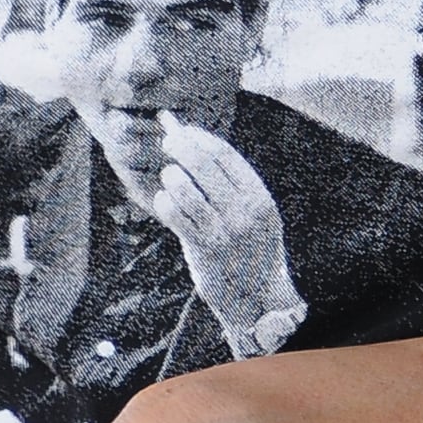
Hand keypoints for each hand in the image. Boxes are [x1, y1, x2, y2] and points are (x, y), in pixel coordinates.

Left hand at [144, 120, 303, 354]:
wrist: (253, 293)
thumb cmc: (246, 243)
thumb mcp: (249, 208)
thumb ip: (223, 176)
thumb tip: (183, 129)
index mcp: (259, 197)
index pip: (224, 153)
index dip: (198, 136)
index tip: (181, 130)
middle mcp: (245, 212)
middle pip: (203, 162)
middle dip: (180, 146)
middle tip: (167, 142)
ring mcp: (224, 230)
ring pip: (183, 186)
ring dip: (171, 176)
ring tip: (170, 179)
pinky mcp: (202, 248)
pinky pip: (172, 213)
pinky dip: (163, 201)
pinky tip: (165, 202)